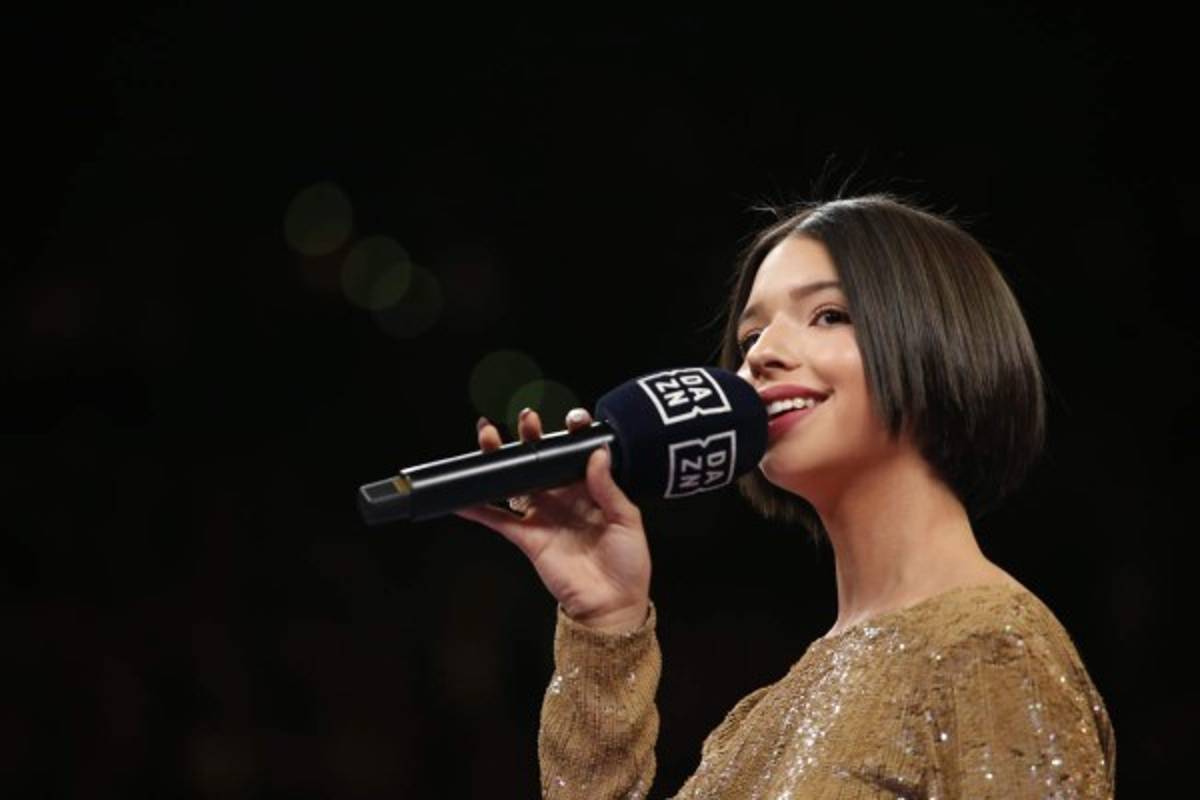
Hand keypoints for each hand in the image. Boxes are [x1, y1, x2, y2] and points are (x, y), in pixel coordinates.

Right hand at [454, 408, 650, 633]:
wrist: (613, 604)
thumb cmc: (628, 564)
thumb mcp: (627, 520)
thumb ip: (607, 487)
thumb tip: (596, 452)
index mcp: (590, 489)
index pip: (576, 454)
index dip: (572, 433)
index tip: (573, 418)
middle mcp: (563, 497)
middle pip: (540, 461)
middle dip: (531, 436)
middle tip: (526, 418)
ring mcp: (543, 515)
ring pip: (515, 481)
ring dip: (499, 460)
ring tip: (488, 436)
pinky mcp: (527, 537)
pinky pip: (498, 520)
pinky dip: (478, 508)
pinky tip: (461, 496)